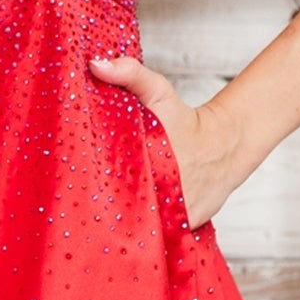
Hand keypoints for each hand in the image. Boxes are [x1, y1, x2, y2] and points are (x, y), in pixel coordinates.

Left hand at [88, 52, 240, 229]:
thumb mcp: (158, 91)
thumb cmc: (185, 119)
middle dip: (101, 207)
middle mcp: (160, 193)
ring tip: (100, 220)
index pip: (106, 183)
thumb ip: (129, 73)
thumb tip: (95, 65)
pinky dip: (144, 232)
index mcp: (146, 163)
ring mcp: (172, 214)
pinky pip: (157, 235)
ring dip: (121, 224)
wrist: (225, 145)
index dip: (89, 184)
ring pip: (137, 227)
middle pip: (118, 209)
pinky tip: (126, 229)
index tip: (74, 181)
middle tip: (81, 202)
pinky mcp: (183, 227)